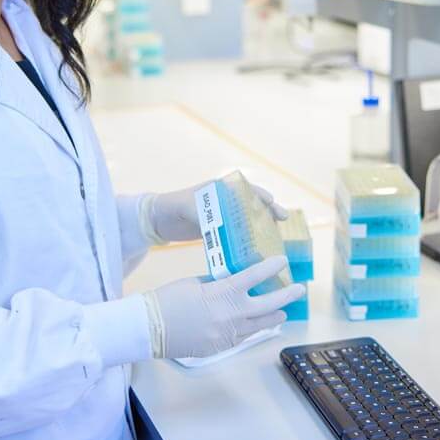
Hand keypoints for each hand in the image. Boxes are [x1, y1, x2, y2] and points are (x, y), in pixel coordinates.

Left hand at [141, 181, 288, 242]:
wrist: (157, 220)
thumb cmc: (172, 207)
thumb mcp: (187, 207)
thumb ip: (202, 213)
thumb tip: (218, 222)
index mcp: (220, 190)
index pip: (247, 190)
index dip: (262, 197)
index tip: (274, 205)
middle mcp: (225, 201)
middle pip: (252, 205)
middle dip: (268, 212)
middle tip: (282, 220)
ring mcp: (222, 216)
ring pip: (247, 220)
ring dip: (260, 227)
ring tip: (274, 237)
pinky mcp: (217, 230)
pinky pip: (236, 234)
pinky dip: (246, 240)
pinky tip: (254, 250)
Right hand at [143, 256, 304, 358]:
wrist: (150, 328)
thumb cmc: (169, 299)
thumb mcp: (196, 283)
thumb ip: (218, 282)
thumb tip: (232, 282)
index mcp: (223, 293)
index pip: (254, 277)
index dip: (271, 267)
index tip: (283, 260)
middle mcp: (230, 315)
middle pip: (267, 305)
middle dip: (286, 296)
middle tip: (299, 289)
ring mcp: (226, 334)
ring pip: (259, 326)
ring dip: (272, 316)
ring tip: (283, 311)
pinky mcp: (220, 347)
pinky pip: (242, 337)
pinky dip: (251, 329)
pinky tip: (256, 325)